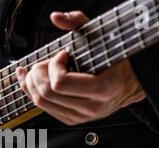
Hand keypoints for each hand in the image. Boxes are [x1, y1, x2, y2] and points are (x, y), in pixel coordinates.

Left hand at [16, 11, 145, 125]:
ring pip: (42, 103)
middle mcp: (90, 107)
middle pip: (47, 94)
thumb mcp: (99, 37)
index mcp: (101, 89)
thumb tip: (56, 17)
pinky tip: (32, 80)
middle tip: (43, 62)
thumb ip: (78, 22)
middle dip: (37, 74)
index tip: (62, 54)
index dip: (54, 66)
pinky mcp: (72, 120)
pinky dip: (33, 93)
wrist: (127, 84)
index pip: (60, 83)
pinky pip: (45, 108)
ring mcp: (80, 117)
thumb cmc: (113, 59)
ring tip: (36, 70)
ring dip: (31, 84)